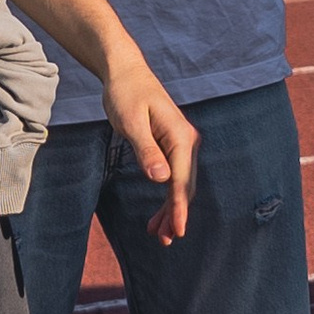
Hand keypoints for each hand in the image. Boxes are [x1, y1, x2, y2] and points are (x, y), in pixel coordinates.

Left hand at [101, 50, 198, 244]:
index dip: (179, 208)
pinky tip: (158, 215)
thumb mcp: (131, 122)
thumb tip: (161, 179)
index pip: (181, 180)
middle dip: (175, 214)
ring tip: (158, 234)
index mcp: (181, 137)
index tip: (177, 230)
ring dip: (171, 209)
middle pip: (185, 186)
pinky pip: (173, 177)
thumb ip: (147, 151)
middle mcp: (187, 142)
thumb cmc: (126, 94)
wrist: (126, 73)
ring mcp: (181, 144)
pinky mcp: (172, 147)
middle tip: (163, 241)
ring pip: (180, 184)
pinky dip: (167, 196)